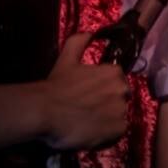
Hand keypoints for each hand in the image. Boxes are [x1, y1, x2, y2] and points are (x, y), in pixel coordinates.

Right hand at [40, 33, 130, 150]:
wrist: (45, 112)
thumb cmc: (56, 86)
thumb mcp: (67, 59)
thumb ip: (79, 42)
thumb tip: (89, 34)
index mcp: (114, 72)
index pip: (117, 82)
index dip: (104, 90)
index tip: (91, 96)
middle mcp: (122, 89)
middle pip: (121, 99)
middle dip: (109, 104)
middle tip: (89, 110)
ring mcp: (121, 110)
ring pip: (119, 116)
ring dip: (107, 120)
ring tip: (88, 123)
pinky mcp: (118, 129)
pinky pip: (117, 132)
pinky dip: (107, 134)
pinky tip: (92, 133)